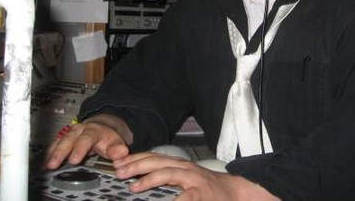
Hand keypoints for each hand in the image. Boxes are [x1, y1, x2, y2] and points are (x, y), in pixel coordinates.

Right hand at [44, 114, 131, 169]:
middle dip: (60, 152)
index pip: (86, 139)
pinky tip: (41, 164)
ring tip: (45, 165)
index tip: (74, 160)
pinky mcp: (61, 139)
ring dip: (51, 154)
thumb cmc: (106, 137)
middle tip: (54, 164)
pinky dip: (47, 155)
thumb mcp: (115, 141)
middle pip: (68, 140)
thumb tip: (121, 153)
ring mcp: (69, 134)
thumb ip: (117, 148)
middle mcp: (79, 130)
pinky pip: (53, 146)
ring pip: (58, 142)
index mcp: (93, 130)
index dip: (79, 149)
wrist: (99, 126)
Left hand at [112, 152, 279, 200]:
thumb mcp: (185, 179)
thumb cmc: (208, 189)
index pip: (154, 157)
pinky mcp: (201, 194)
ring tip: (134, 186)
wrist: (236, 192)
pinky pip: (185, 196)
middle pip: (158, 161)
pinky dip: (173, 199)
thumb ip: (167, 178)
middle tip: (119, 171)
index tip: (118, 163)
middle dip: (137, 164)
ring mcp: (194, 180)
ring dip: (149, 178)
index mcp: (179, 165)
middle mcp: (185, 168)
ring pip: (169, 172)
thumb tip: (139, 181)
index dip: (136, 159)